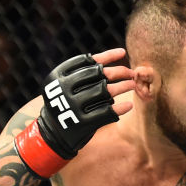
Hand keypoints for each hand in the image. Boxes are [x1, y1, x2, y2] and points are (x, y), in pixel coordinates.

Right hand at [14, 49, 134, 176]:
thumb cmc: (66, 102)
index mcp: (57, 76)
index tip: (122, 53)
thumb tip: (119, 53)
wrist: (52, 133)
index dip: (107, 56)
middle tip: (131, 73)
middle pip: (99, 75)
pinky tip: (129, 105)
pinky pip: (107, 112)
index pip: (86, 61)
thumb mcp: (66, 83)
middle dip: (119, 72)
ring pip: (106, 92)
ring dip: (123, 87)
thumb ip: (86, 70)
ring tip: (133, 85)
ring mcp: (72, 106)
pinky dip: (120, 108)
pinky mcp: (82, 123)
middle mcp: (63, 89)